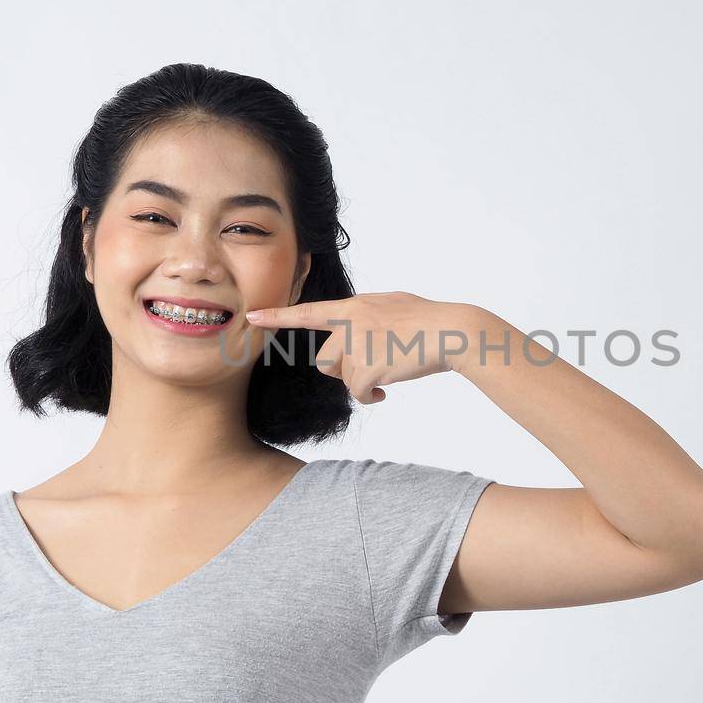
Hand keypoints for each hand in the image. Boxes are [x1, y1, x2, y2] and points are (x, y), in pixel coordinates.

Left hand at [243, 292, 483, 403]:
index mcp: (354, 306)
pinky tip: (387, 392)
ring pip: (341, 378)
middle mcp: (350, 324)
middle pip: (325, 360)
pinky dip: (371, 398)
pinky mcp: (368, 368)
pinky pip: (358, 393)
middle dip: (345, 370)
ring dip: (360, 382)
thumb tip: (358, 327)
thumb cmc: (427, 320)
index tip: (253, 316)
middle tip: (374, 364)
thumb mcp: (391, 305)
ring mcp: (358, 345)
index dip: (278, 316)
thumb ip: (366, 315)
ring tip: (385, 373)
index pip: (308, 312)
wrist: (450, 332)